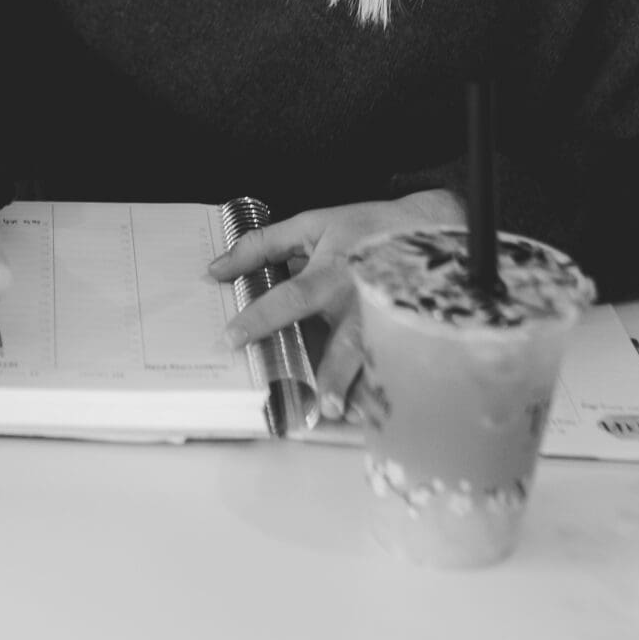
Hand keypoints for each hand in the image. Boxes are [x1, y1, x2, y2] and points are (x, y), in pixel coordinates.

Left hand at [206, 189, 461, 418]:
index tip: (233, 338)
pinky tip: (370, 413)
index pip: (292, 298)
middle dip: (331, 373)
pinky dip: (380, 388)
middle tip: (315, 404)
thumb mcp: (310, 224)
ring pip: (372, 359)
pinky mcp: (401, 333)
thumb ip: (262, 245)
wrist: (422, 228)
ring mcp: (384, 322)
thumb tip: (216, 270)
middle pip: (345, 342)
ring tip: (344, 415)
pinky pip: (390, 364)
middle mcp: (358, 301)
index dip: (262, 317)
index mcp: (332, 273)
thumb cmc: (361, 227)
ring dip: (359, 389)